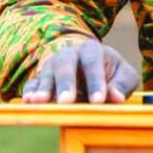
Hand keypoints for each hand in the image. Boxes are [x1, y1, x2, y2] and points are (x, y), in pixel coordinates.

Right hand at [22, 39, 139, 103]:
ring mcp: (53, 65)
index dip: (96, 82)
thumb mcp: (124, 75)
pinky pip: (33, 83)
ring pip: (47, 73)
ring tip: (41, 102)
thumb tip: (117, 97)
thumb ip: (122, 84)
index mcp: (92, 50)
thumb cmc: (110, 73)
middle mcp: (70, 54)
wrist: (88, 68)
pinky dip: (30, 92)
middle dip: (66, 83)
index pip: (93, 63)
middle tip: (66, 101)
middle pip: (66, 65)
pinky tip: (28, 102)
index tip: (98, 101)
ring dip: (44, 88)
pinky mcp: (41, 78)